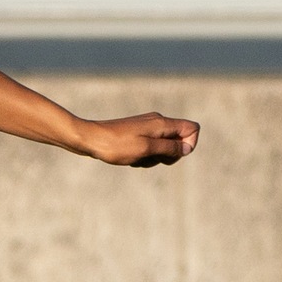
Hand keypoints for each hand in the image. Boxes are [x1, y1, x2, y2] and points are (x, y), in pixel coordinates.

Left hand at [78, 113, 198, 167]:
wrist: (90, 139)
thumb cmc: (115, 145)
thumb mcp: (145, 149)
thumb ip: (169, 148)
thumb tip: (187, 148)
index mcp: (161, 123)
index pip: (192, 128)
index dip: (189, 145)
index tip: (171, 154)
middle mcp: (157, 123)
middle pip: (179, 141)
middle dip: (169, 155)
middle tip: (149, 157)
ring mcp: (148, 128)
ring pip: (164, 148)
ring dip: (154, 158)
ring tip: (136, 157)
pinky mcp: (138, 135)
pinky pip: (151, 149)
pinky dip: (144, 157)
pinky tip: (130, 158)